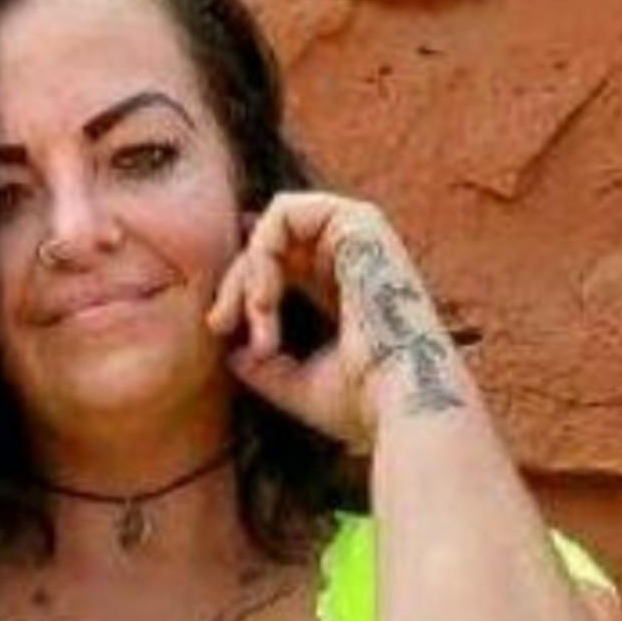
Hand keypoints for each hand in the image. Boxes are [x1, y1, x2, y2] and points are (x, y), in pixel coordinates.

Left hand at [206, 192, 463, 453]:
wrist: (402, 408)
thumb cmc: (362, 405)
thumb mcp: (296, 383)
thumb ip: (262, 365)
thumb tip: (230, 352)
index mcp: (346, 287)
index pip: (280, 259)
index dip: (243, 278)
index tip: (219, 322)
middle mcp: (355, 256)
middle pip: (270, 245)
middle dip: (235, 283)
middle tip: (219, 325)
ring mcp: (361, 236)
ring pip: (272, 227)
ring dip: (249, 271)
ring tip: (256, 317)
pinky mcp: (360, 221)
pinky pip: (285, 211)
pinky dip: (263, 251)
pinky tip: (265, 299)